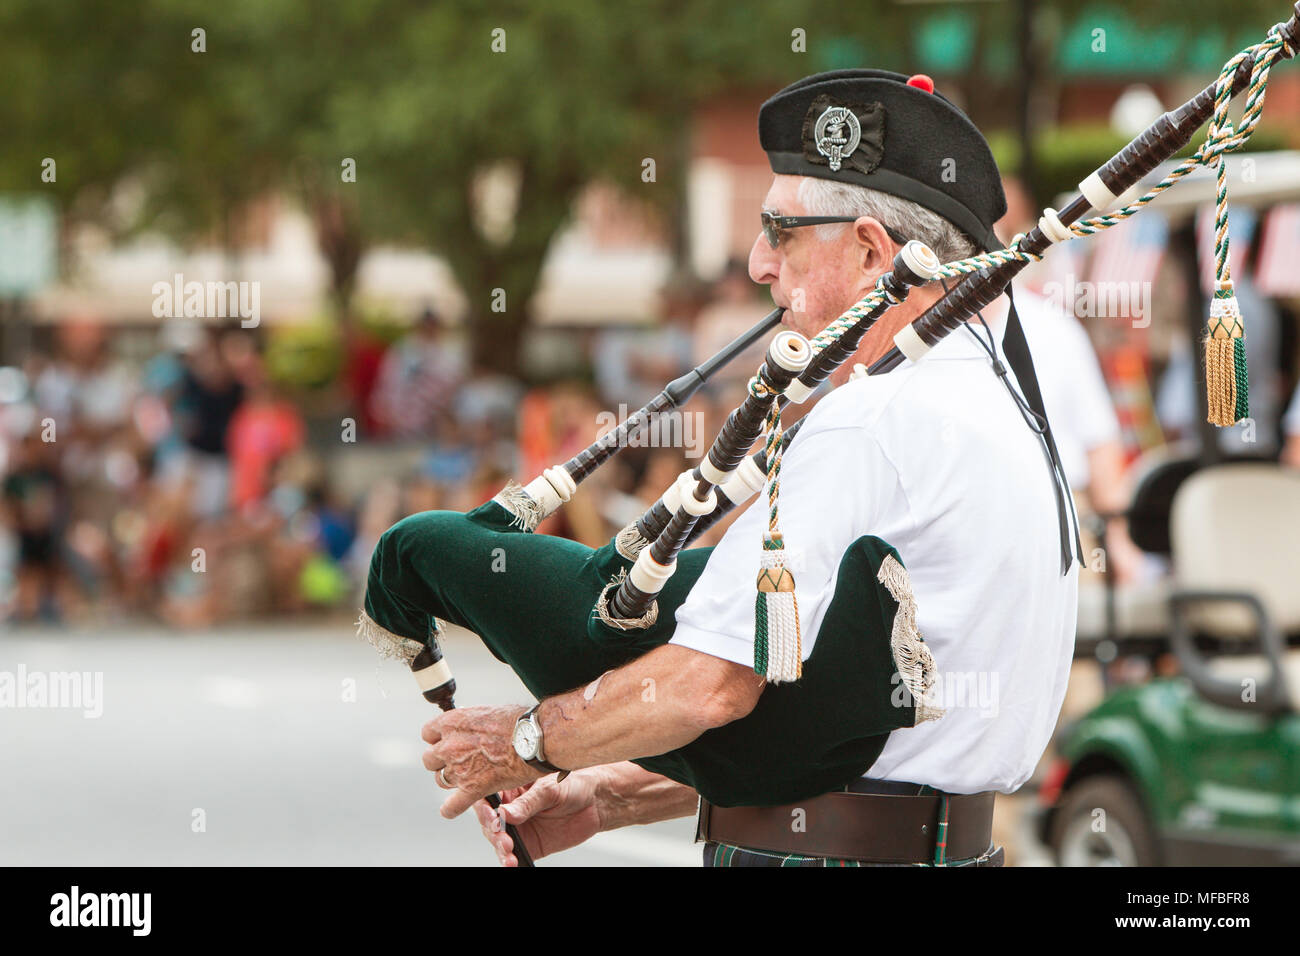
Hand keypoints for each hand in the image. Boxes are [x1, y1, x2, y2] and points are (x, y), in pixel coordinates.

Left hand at [422, 705, 541, 818]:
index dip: (438, 739)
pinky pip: (451, 806)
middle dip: (441, 761)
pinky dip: (450, 809)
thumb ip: (470, 722)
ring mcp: (459, 768)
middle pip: (429, 759)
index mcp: (452, 722)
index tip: (447, 742)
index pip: (428, 733)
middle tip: (458, 762)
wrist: (535, 739)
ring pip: (440, 780)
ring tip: (467, 778)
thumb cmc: (518, 722)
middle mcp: (450, 745)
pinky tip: (451, 809)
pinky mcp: (472, 789)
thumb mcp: (487, 711)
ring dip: (451, 781)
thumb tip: (471, 727)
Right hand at [473, 771, 603, 866]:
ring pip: (497, 840)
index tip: (490, 814)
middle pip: (488, 821)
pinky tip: (512, 863)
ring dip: (499, 847)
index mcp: (511, 787)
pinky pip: (512, 855)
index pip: (487, 794)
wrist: (596, 803)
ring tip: (509, 850)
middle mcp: (510, 808)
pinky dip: (508, 861)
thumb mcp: (550, 789)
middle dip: (492, 829)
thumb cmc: (573, 785)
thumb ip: (528, 802)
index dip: (483, 805)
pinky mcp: (528, 845)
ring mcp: (518, 828)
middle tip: (502, 835)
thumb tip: (503, 814)